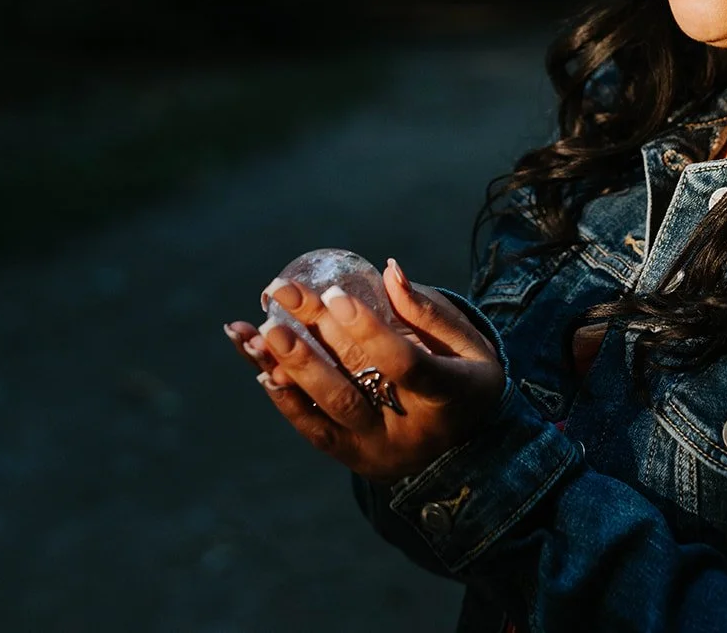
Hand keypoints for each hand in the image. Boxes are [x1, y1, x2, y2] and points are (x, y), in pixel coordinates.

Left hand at [224, 259, 503, 483]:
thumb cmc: (467, 376)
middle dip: (312, 341)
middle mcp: (412, 432)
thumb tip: (387, 270)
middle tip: (280, 298)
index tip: (333, 295)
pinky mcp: (355, 458)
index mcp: (449, 396)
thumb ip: (427, 311)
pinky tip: (259, 368)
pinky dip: (286, 399)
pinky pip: (314, 430)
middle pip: (354, 386)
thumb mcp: (466, 342)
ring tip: (256, 334)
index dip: (369, 331)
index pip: (405, 364)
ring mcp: (379, 450)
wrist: (470, 447)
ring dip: (288, 370)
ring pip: (328, 411)